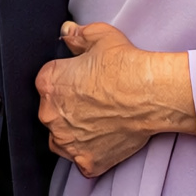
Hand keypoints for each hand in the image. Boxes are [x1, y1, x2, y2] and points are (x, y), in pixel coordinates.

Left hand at [35, 21, 195, 179]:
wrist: (149, 94)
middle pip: (52, 111)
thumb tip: (67, 33)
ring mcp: (68, 142)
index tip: (80, 79)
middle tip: (92, 99)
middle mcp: (51, 115)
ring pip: (62, 138)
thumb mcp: (98, 35)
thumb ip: (76, 35)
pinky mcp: (86, 162)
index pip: (47, 81)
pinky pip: (81, 160)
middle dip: (67, 106)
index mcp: (49, 83)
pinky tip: (104, 137)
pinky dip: (90, 152)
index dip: (65, 78)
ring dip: (73, 131)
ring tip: (97, 118)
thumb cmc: (124, 65)